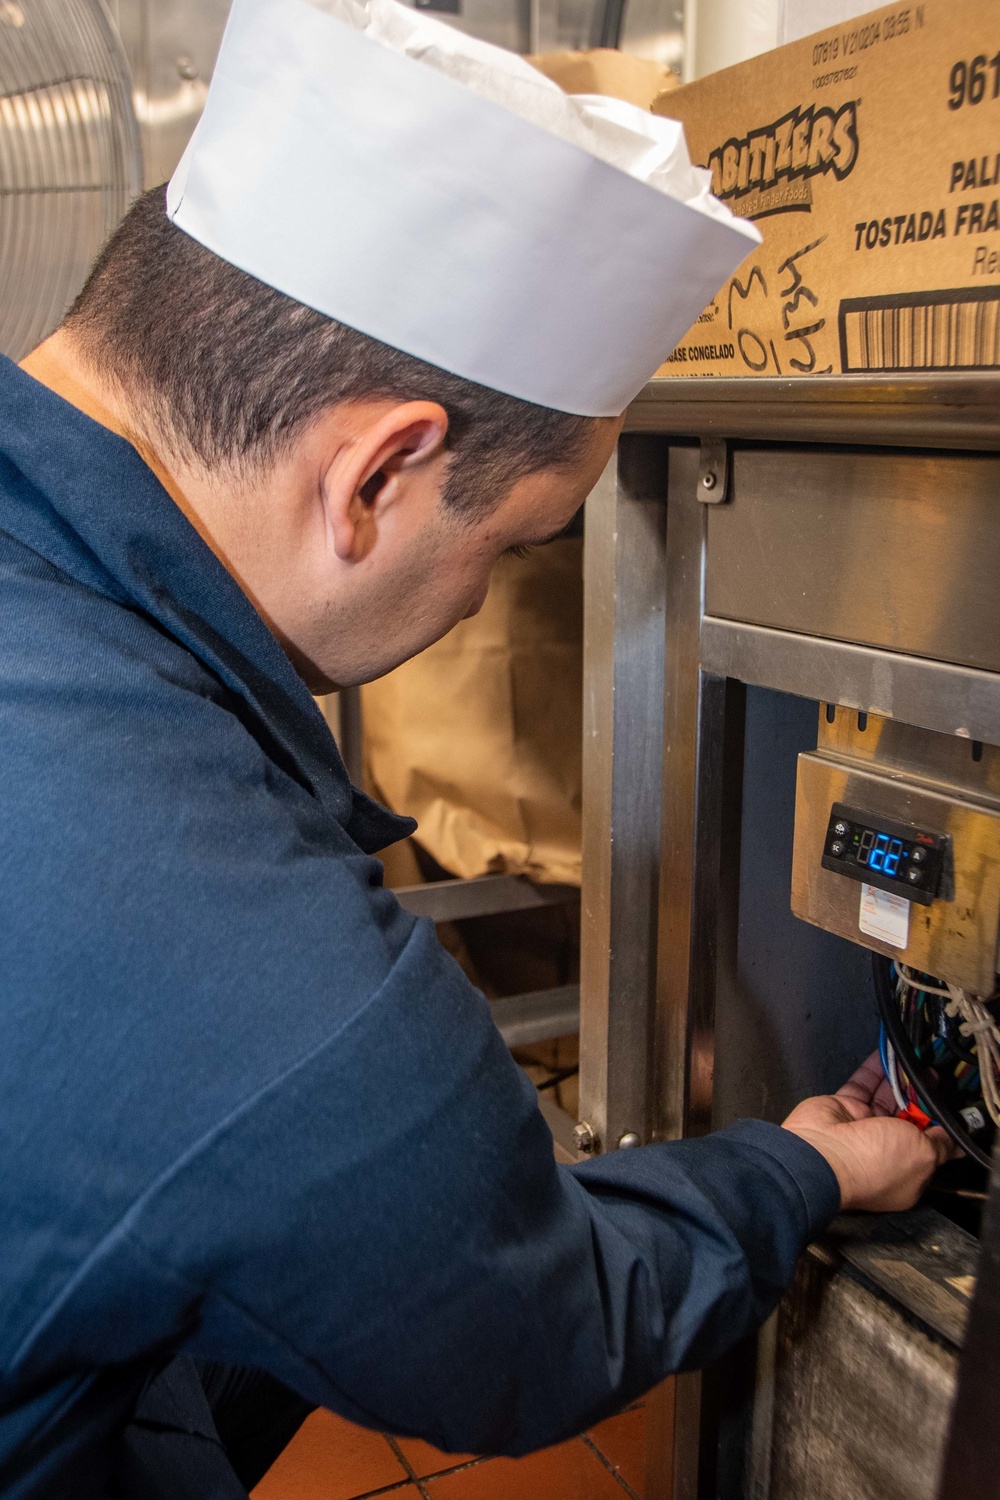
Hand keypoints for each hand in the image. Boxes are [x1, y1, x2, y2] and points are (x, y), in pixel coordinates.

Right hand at [781, 1052, 955, 1211]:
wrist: (824, 1155)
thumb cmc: (873, 1164)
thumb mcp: (924, 1155)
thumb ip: (941, 1142)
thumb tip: (954, 1141)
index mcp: (908, 1169)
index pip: (929, 1142)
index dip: (939, 1120)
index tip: (947, 1100)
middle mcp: (886, 1149)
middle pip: (909, 1116)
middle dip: (921, 1095)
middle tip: (933, 1074)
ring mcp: (864, 1128)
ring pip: (886, 1096)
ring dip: (900, 1078)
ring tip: (916, 1059)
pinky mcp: (845, 1107)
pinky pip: (863, 1084)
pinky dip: (874, 1068)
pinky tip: (886, 1055)